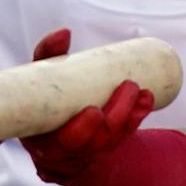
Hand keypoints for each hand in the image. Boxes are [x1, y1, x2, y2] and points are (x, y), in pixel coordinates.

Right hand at [18, 28, 155, 185]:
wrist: (48, 124)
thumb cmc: (40, 96)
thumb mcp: (38, 77)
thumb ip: (47, 54)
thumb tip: (65, 33)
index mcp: (44, 141)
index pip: (65, 143)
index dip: (82, 131)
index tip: (93, 110)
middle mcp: (67, 152)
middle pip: (96, 142)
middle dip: (117, 116)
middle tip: (128, 86)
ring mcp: (88, 152)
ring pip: (113, 140)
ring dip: (130, 115)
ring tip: (140, 90)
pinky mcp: (104, 146)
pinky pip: (124, 136)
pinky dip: (137, 117)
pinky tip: (147, 100)